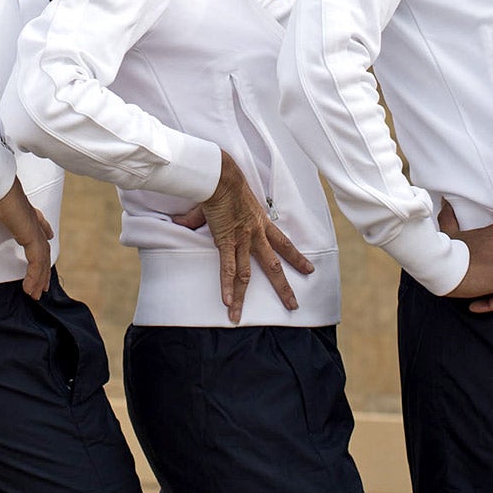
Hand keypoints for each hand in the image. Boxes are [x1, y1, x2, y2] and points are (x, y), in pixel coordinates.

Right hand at [0, 180, 55, 298]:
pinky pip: (37, 260)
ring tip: (35, 294)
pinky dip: (35, 275)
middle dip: (43, 263)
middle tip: (42, 281)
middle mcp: (28, 216)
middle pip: (41, 242)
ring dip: (40, 276)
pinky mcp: (29, 233)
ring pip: (42, 256)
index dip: (41, 227)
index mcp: (17, 207)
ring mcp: (30, 226)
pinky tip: (30, 289)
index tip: (47, 235)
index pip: (34, 219)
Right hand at [182, 152, 314, 323]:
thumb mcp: (225, 203)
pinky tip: (227, 302)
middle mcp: (256, 235)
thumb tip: (183, 222)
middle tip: (294, 305)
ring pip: (247, 274)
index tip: (309, 270)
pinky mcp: (226, 241)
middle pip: (274, 266)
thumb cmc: (224, 184)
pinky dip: (227, 286)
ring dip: (244, 297)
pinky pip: (228, 268)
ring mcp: (243, 240)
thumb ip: (205, 218)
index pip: (284, 244)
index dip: (297, 258)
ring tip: (241, 316)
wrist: (221, 176)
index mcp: (262, 223)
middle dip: (284, 288)